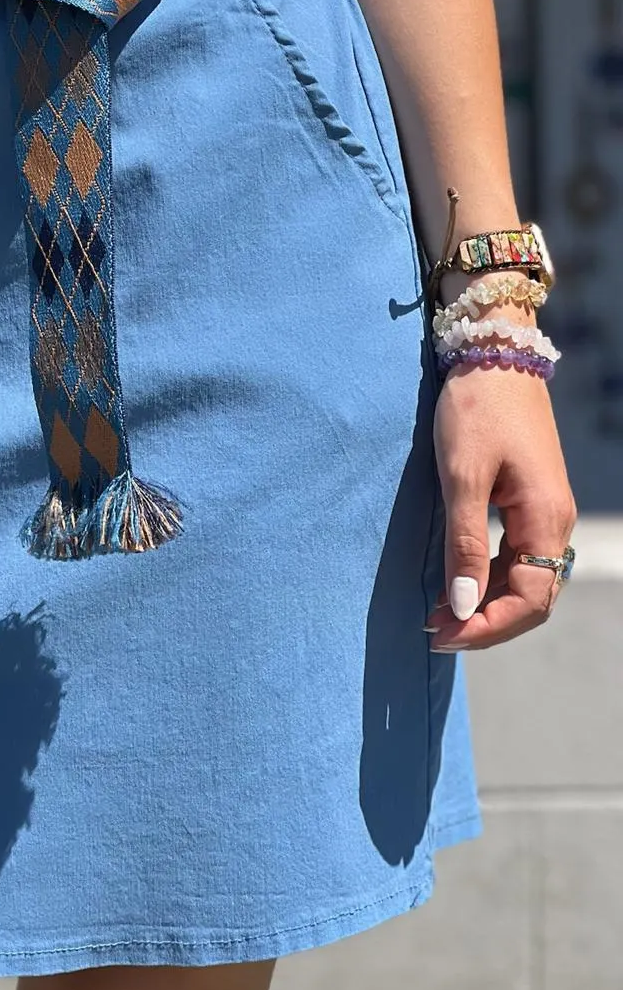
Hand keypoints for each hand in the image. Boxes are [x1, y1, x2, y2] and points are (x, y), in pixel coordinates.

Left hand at [426, 342, 576, 650]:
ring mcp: (544, 511)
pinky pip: (518, 556)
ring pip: (526, 579)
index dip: (489, 627)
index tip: (443, 636)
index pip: (530, 599)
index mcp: (545, 519)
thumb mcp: (462, 477)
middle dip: (487, 623)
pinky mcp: (529, 499)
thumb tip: (463, 605)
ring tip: (440, 615)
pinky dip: (490, 578)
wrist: (494, 353)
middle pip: (533, 597)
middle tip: (434, 633)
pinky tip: (459, 583)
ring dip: (487, 604)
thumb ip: (465, 543)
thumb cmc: (476, 408)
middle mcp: (554, 522)